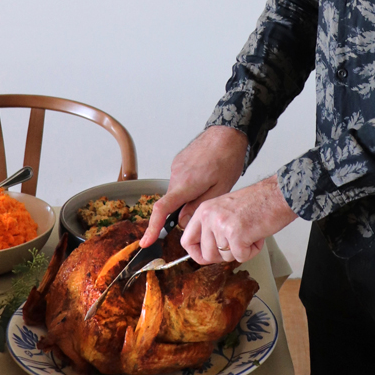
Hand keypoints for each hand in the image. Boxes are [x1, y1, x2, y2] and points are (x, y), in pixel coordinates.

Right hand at [141, 125, 247, 247]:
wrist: (228, 132)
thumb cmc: (228, 158)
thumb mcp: (220, 189)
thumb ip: (198, 208)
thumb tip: (182, 222)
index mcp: (186, 184)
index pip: (162, 210)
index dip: (152, 228)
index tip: (146, 241)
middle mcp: (176, 174)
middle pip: (173, 202)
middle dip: (185, 208)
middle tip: (207, 200)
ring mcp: (176, 166)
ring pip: (178, 191)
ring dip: (190, 194)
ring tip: (211, 182)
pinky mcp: (179, 160)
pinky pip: (180, 179)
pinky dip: (190, 183)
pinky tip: (206, 175)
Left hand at [181, 175, 296, 264]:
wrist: (278, 194)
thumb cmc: (258, 202)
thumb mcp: (225, 209)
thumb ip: (212, 227)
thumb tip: (206, 252)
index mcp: (204, 210)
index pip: (186, 241)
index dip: (197, 254)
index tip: (207, 257)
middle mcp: (209, 216)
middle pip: (207, 255)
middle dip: (225, 254)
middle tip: (239, 240)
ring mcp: (221, 225)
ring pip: (225, 258)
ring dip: (241, 251)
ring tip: (250, 233)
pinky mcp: (236, 234)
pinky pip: (241, 257)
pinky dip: (252, 251)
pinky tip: (257, 235)